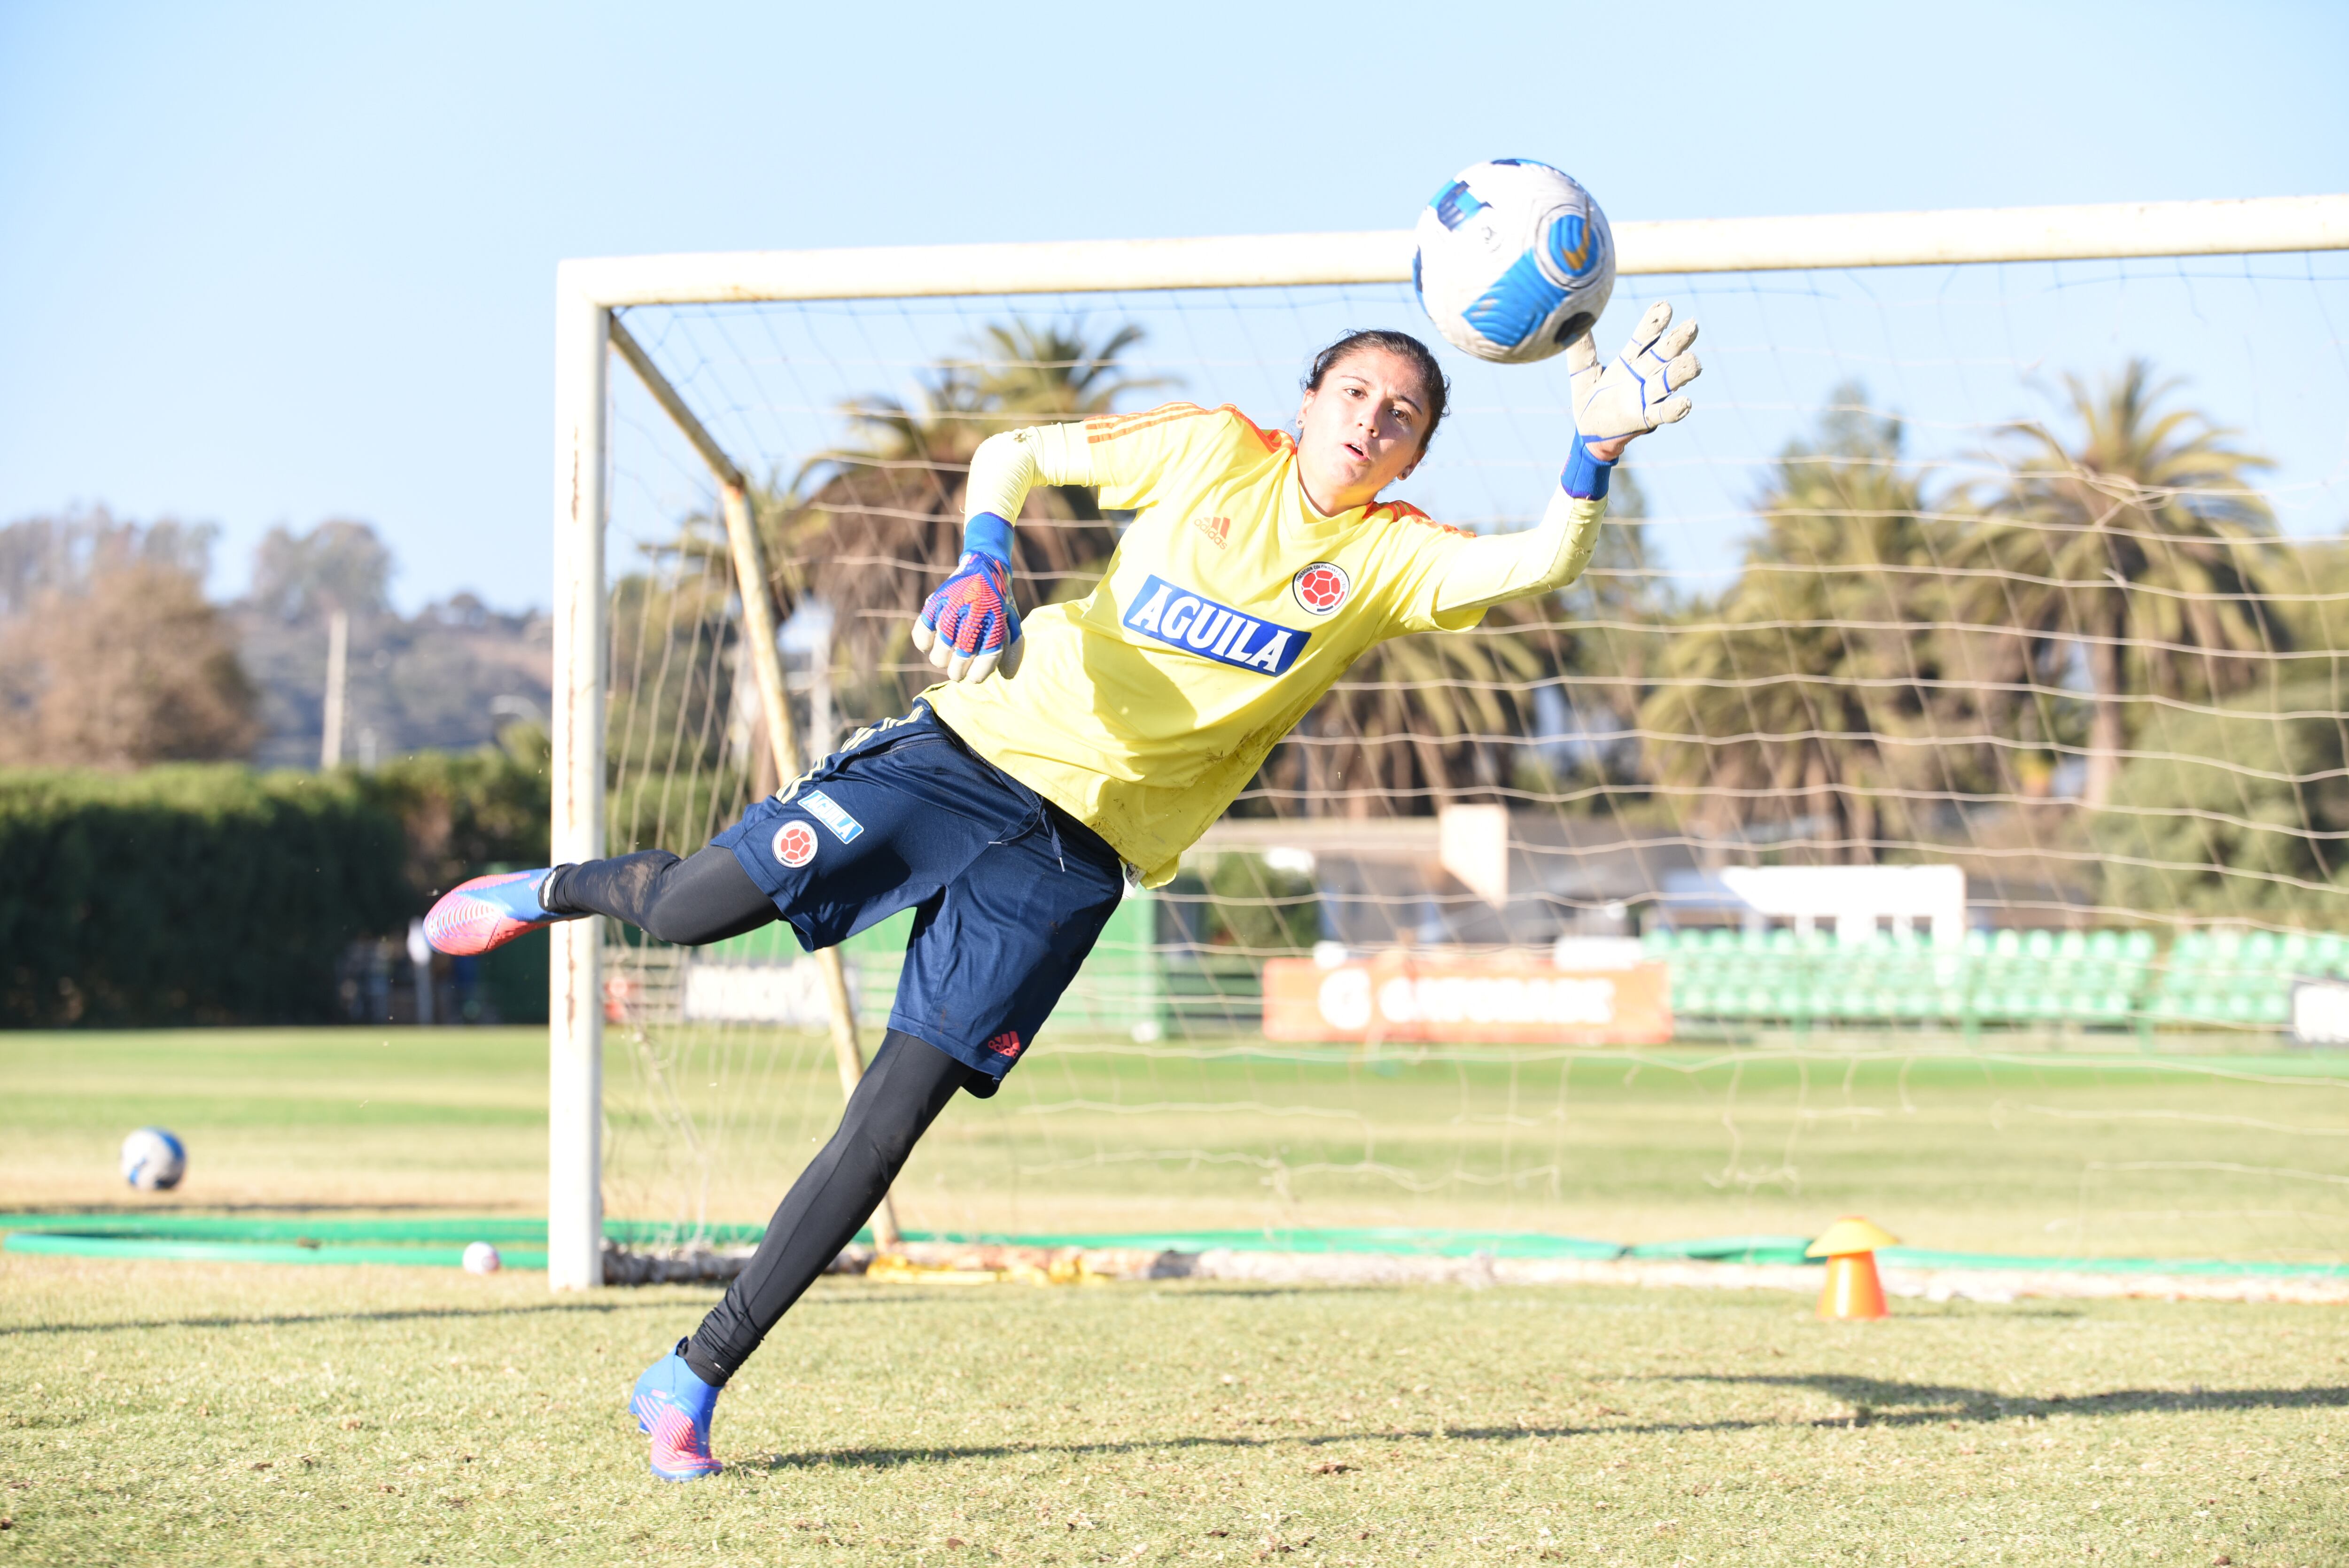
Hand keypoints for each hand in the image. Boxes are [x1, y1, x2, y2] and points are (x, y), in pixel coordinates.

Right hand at [911, 549, 1023, 681]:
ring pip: (941, 645)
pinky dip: (923, 641)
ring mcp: (955, 604)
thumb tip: (1006, 676)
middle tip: (955, 674)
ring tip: (943, 661)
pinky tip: (928, 646)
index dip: (979, 673)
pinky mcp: (937, 598)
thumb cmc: (998, 601)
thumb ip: (1011, 647)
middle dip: (957, 671)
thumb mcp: (1011, 621)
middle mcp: (976, 612)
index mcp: (997, 619)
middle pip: (963, 653)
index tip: (973, 679)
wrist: (985, 565)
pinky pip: (924, 627)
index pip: (988, 655)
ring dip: (940, 659)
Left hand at [1569, 300, 1700, 441]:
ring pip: (1669, 380)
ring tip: (1693, 361)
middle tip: (1692, 325)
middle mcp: (1643, 375)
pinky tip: (1685, 403)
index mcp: (1630, 360)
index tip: (1665, 306)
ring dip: (1681, 372)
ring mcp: (1646, 396)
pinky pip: (1663, 413)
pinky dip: (1674, 409)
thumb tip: (1573, 319)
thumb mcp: (1582, 372)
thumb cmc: (1590, 400)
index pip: (1645, 337)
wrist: (1588, 433)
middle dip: (1678, 340)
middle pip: (1664, 354)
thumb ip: (1581, 350)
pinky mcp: (1645, 418)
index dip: (1655, 323)